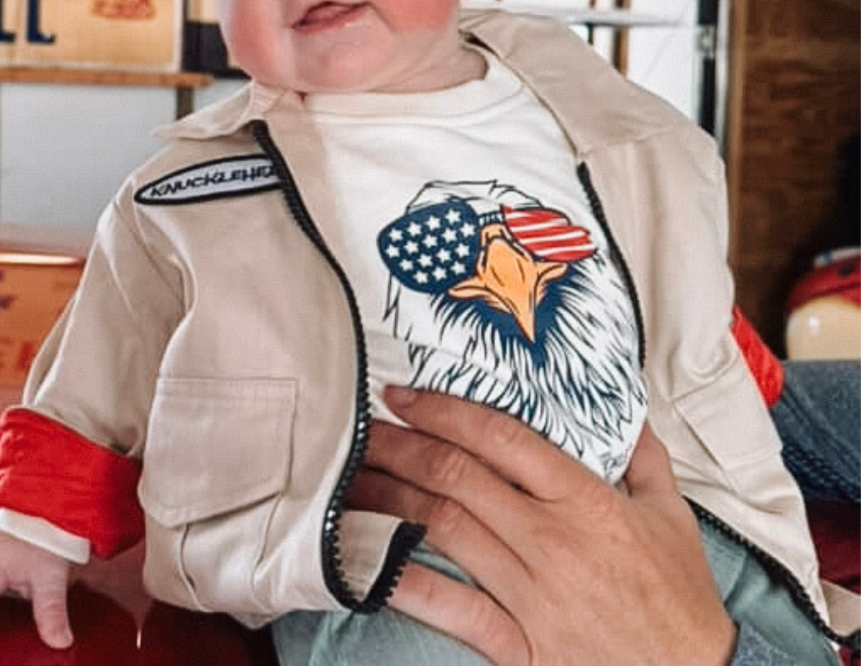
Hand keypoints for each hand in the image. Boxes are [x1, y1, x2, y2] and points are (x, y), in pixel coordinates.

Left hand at [350, 387, 736, 665]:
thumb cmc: (680, 597)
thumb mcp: (672, 513)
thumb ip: (642, 453)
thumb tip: (621, 404)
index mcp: (585, 500)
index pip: (499, 437)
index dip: (443, 410)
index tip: (403, 394)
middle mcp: (550, 539)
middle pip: (457, 477)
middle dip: (400, 445)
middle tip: (363, 428)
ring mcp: (530, 593)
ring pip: (442, 529)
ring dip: (390, 499)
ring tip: (354, 480)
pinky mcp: (519, 646)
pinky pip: (451, 607)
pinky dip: (407, 580)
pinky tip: (373, 558)